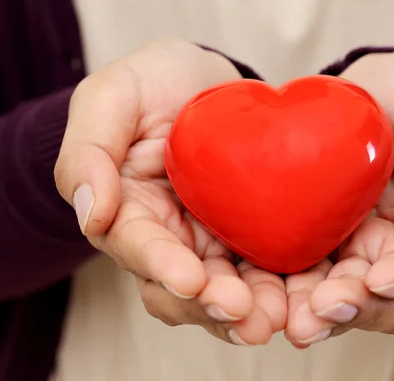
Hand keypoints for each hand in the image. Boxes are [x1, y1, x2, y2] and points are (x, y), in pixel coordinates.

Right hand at [54, 40, 285, 345]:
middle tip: (245, 312)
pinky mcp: (252, 234)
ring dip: (251, 309)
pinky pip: (267, 267)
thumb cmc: (153, 83)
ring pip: (227, 289)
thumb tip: (90, 214)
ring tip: (279, 315)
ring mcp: (213, 240)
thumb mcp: (110, 97)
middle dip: (211, 305)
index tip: (191, 280)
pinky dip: (284, 286)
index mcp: (129, 212)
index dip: (162, 268)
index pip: (139, 248)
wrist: (206, 78)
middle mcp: (170, 237)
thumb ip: (88, 152)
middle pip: (184, 288)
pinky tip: (306, 293)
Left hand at [284, 50, 393, 345]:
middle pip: (383, 297)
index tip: (382, 278)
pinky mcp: (319, 232)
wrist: (381, 85)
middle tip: (322, 310)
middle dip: (354, 307)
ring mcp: (357, 244)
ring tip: (291, 317)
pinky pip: (303, 265)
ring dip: (315, 310)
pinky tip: (266, 293)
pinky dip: (285, 284)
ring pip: (339, 291)